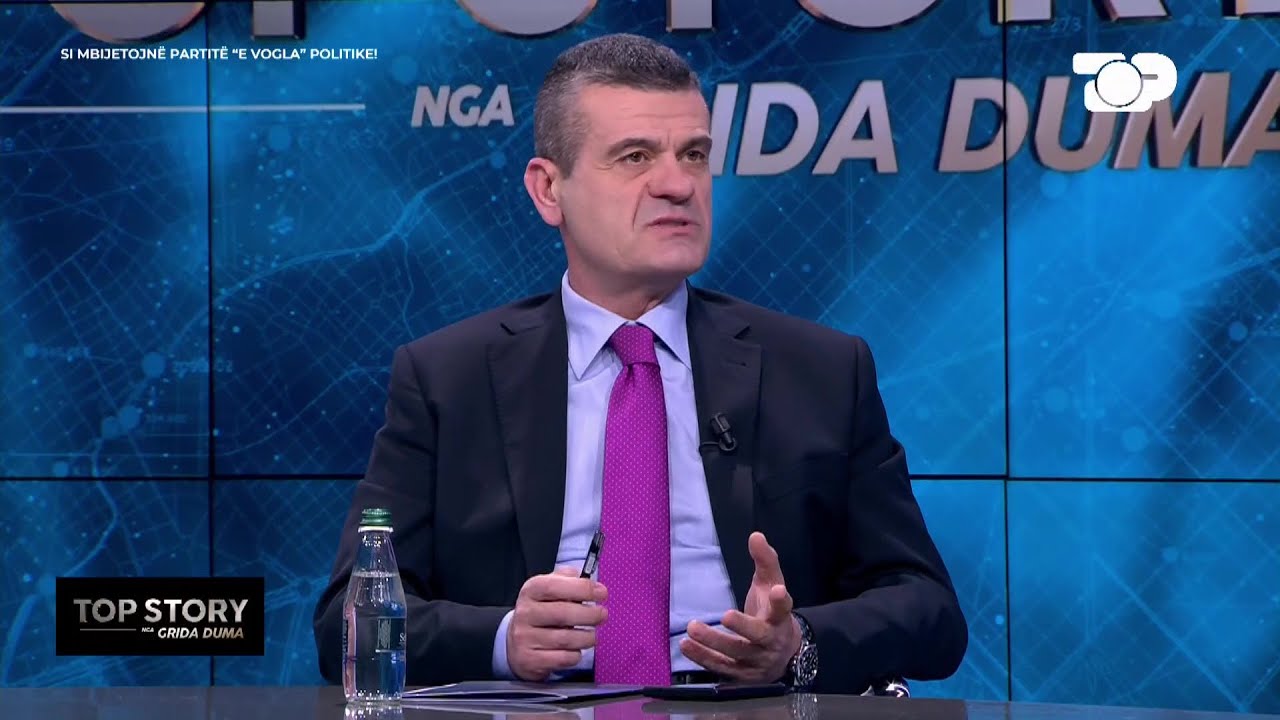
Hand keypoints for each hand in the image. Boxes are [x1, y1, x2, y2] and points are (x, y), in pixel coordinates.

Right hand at [507, 566, 607, 681]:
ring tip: (593, 635)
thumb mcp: (548, 589)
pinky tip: (576, 649)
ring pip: (566, 639)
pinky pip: (562, 658)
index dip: (582, 589)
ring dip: (587, 637)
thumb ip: (568, 579)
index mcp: (531, 591)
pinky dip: (575, 655)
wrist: (515, 643)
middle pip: (563, 613)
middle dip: (590, 615)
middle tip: (602, 615)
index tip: (601, 593)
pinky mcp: (530, 660)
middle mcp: (525, 613)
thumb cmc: (541, 613)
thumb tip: (591, 583)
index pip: (555, 586)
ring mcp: (525, 638)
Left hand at [679, 532, 801, 682]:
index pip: (783, 608)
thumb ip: (765, 561)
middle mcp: (770, 642)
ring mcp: (756, 661)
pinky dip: (702, 658)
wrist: (783, 653)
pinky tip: (686, 645)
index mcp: (780, 618)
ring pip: (736, 654)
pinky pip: (721, 667)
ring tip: (692, 628)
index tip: (779, 590)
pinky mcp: (741, 675)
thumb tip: (756, 535)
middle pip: (758, 635)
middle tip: (725, 615)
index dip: (781, 601)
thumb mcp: (772, 584)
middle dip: (742, 627)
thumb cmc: (771, 612)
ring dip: (713, 643)